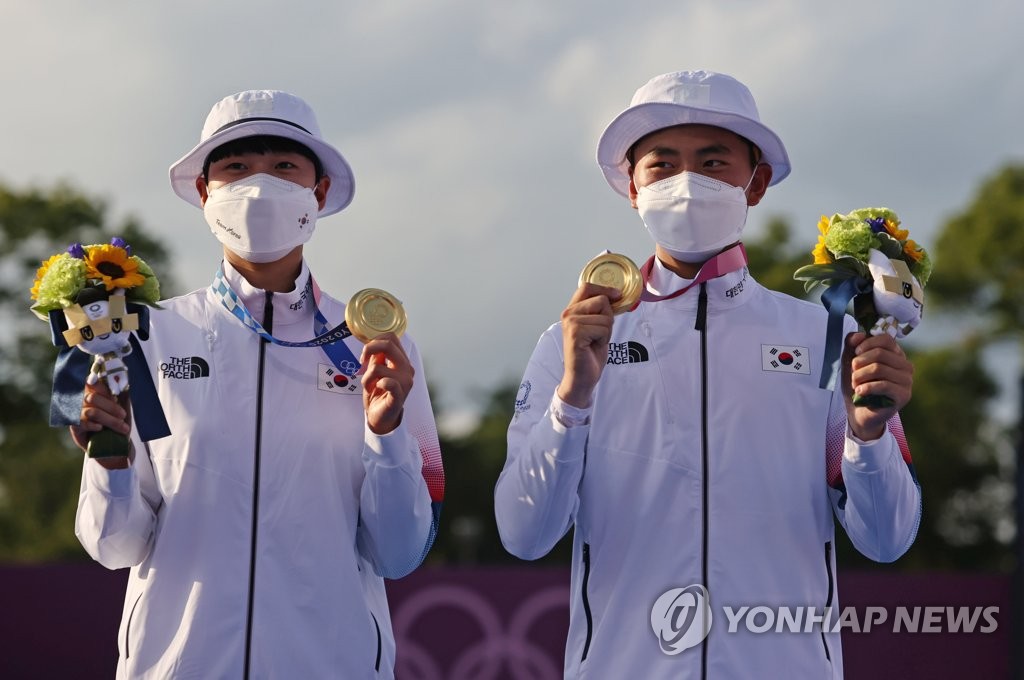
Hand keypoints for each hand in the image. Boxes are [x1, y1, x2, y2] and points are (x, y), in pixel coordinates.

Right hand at [70, 380, 131, 468]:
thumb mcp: (124, 406)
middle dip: (111, 407)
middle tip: (123, 416)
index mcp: (93, 391)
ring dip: (109, 420)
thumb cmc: (118, 421)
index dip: (100, 386)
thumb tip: (126, 385)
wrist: (112, 445)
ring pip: (92, 412)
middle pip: (93, 398)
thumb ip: (122, 395)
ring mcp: (76, 413)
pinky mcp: (74, 426)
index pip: (92, 383)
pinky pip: (83, 423)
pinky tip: (100, 429)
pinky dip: (94, 425)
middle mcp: (82, 400)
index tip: (111, 392)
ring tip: (122, 427)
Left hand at [359, 333, 413, 434]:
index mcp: (402, 361)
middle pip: (388, 344)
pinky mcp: (398, 396)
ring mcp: (404, 382)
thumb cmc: (378, 394)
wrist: (382, 418)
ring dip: (366, 377)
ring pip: (377, 367)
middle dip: (369, 349)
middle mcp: (406, 369)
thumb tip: (371, 345)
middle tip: (362, 362)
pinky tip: (377, 388)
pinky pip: (388, 383)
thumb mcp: (375, 371)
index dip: (375, 340)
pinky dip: (378, 383)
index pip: (392, 337)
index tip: (366, 354)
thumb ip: (376, 357)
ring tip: (369, 386)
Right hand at [556, 282, 620, 407]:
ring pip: (605, 317)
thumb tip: (616, 295)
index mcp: (572, 310)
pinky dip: (604, 339)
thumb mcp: (597, 326)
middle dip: (608, 318)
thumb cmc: (590, 353)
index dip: (604, 289)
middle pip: (601, 300)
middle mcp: (568, 314)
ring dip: (606, 332)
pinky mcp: (575, 333)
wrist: (582, 376)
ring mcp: (570, 323)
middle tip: (599, 334)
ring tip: (595, 342)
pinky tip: (593, 346)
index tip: (617, 295)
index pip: (587, 286)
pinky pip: (603, 328)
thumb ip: (601, 310)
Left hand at [842, 332, 912, 439]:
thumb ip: (852, 344)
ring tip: (855, 384)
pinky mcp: (904, 395)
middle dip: (859, 363)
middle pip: (879, 354)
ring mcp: (907, 381)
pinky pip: (883, 385)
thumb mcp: (850, 361)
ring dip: (859, 377)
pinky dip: (866, 387)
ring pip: (879, 368)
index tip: (855, 353)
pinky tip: (859, 392)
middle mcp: (905, 365)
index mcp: (896, 354)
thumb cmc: (857, 384)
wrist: (859, 412)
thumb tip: (858, 335)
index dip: (867, 344)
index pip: (886, 339)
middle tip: (852, 374)